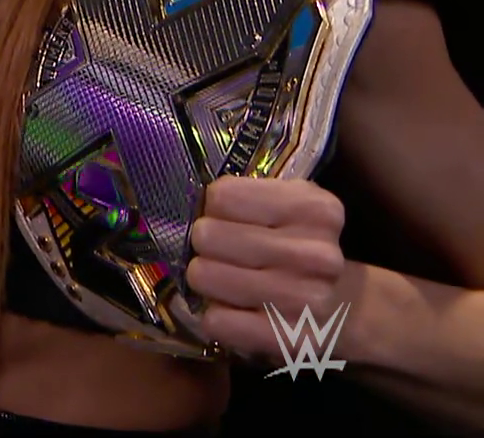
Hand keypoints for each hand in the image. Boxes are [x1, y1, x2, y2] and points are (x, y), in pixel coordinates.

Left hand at [186, 175, 348, 359]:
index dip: (215, 209)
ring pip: (203, 276)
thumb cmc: (299, 247)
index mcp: (314, 209)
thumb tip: (192, 209)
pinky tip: (235, 311)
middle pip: (206, 236)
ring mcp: (304, 299)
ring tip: (228, 281)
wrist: (344, 308)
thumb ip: (244, 197)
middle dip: (206, 245)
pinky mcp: (288, 340)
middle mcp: (314, 254)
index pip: (221, 196)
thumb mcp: (288, 204)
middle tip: (224, 254)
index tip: (230, 220)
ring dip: (206, 280)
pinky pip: (215, 321)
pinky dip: (215, 316)